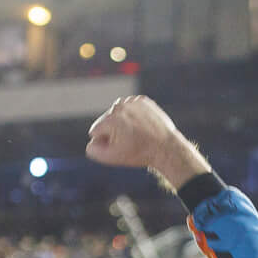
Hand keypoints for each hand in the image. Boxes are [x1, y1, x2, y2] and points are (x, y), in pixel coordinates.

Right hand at [84, 96, 208, 186]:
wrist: (166, 147)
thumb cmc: (139, 153)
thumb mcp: (113, 157)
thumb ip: (94, 151)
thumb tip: (90, 141)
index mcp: (110, 119)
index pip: (96, 131)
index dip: (105, 141)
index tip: (121, 146)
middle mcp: (120, 106)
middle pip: (107, 121)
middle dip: (114, 131)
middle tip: (131, 141)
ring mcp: (132, 101)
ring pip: (119, 114)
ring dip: (124, 122)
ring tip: (137, 133)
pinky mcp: (143, 101)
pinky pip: (132, 109)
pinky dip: (135, 116)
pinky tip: (142, 126)